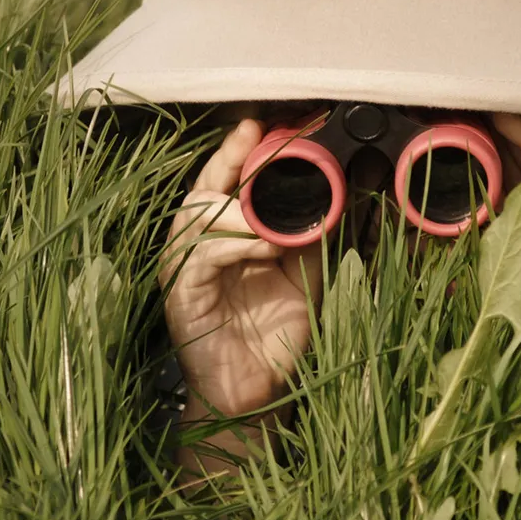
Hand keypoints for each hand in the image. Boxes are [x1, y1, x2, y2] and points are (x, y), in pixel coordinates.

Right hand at [159, 119, 323, 471]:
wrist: (260, 392)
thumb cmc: (277, 334)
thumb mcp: (305, 275)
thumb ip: (310, 235)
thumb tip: (338, 191)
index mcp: (224, 238)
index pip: (222, 185)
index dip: (234, 154)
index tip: (257, 126)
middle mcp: (198, 249)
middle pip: (202, 191)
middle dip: (229, 164)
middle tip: (257, 145)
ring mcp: (185, 273)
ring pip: (196, 218)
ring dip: (238, 208)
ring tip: (274, 214)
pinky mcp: (181, 298)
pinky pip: (200, 259)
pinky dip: (234, 247)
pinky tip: (264, 248)